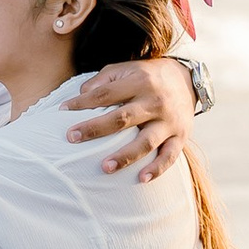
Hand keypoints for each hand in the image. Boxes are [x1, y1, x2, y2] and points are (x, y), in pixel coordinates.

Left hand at [64, 51, 195, 181]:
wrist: (187, 80)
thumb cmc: (146, 77)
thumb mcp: (125, 69)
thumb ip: (102, 81)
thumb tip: (79, 97)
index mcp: (139, 82)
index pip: (105, 94)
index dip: (82, 103)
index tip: (62, 112)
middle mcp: (155, 101)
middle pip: (122, 118)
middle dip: (96, 129)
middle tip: (71, 138)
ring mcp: (169, 121)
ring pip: (146, 141)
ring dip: (125, 156)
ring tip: (104, 167)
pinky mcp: (181, 136)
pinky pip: (170, 156)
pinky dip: (158, 169)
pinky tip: (142, 179)